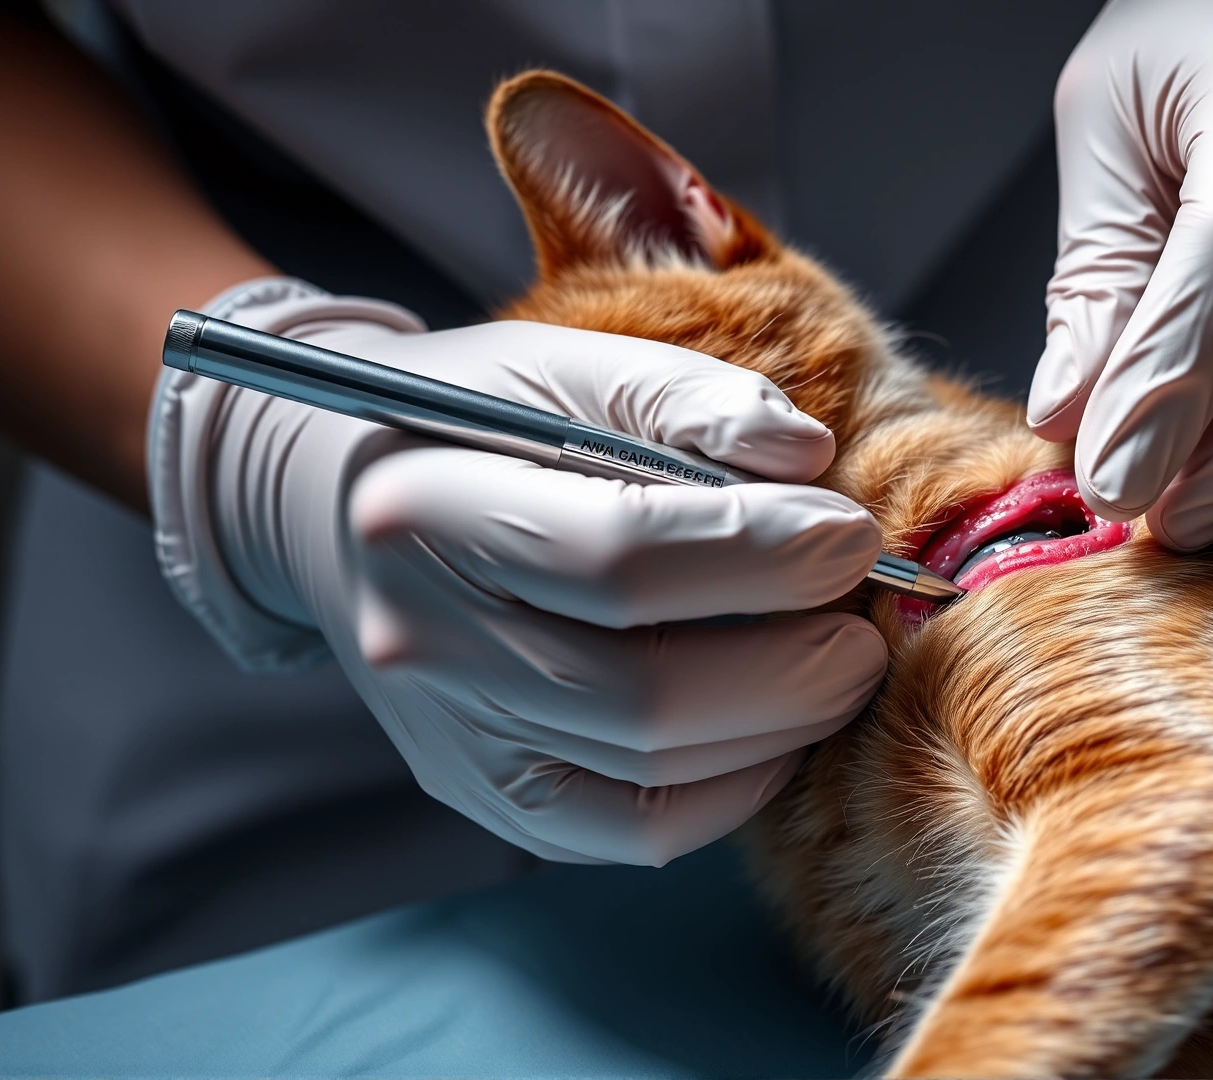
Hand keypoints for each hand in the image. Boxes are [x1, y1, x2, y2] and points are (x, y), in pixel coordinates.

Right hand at [150, 281, 887, 863]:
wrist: (347, 507)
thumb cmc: (481, 424)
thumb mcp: (569, 367)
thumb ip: (687, 397)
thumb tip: (805, 458)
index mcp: (428, 511)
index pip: (618, 556)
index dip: (759, 554)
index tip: (852, 533)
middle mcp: (423, 644)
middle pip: (646, 691)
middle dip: (794, 663)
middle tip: (865, 622)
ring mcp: (452, 738)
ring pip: (653, 772)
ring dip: (783, 724)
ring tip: (836, 663)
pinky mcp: (489, 796)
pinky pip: (635, 830)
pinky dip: (733, 788)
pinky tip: (776, 727)